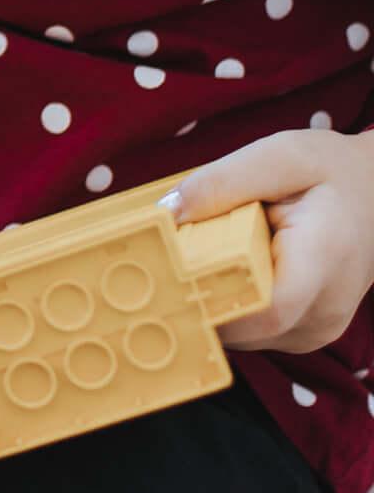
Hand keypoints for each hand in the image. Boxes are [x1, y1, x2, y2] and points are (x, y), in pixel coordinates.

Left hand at [166, 128, 373, 353]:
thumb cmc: (333, 173)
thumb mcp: (281, 155)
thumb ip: (222, 182)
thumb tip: (167, 213)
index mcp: (324, 258)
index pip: (267, 309)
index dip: (213, 305)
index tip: (168, 280)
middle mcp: (327, 306)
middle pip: (247, 328)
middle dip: (197, 302)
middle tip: (159, 268)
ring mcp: (319, 327)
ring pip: (245, 337)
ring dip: (212, 306)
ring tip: (193, 265)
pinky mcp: (307, 333)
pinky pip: (255, 333)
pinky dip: (230, 309)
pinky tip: (219, 276)